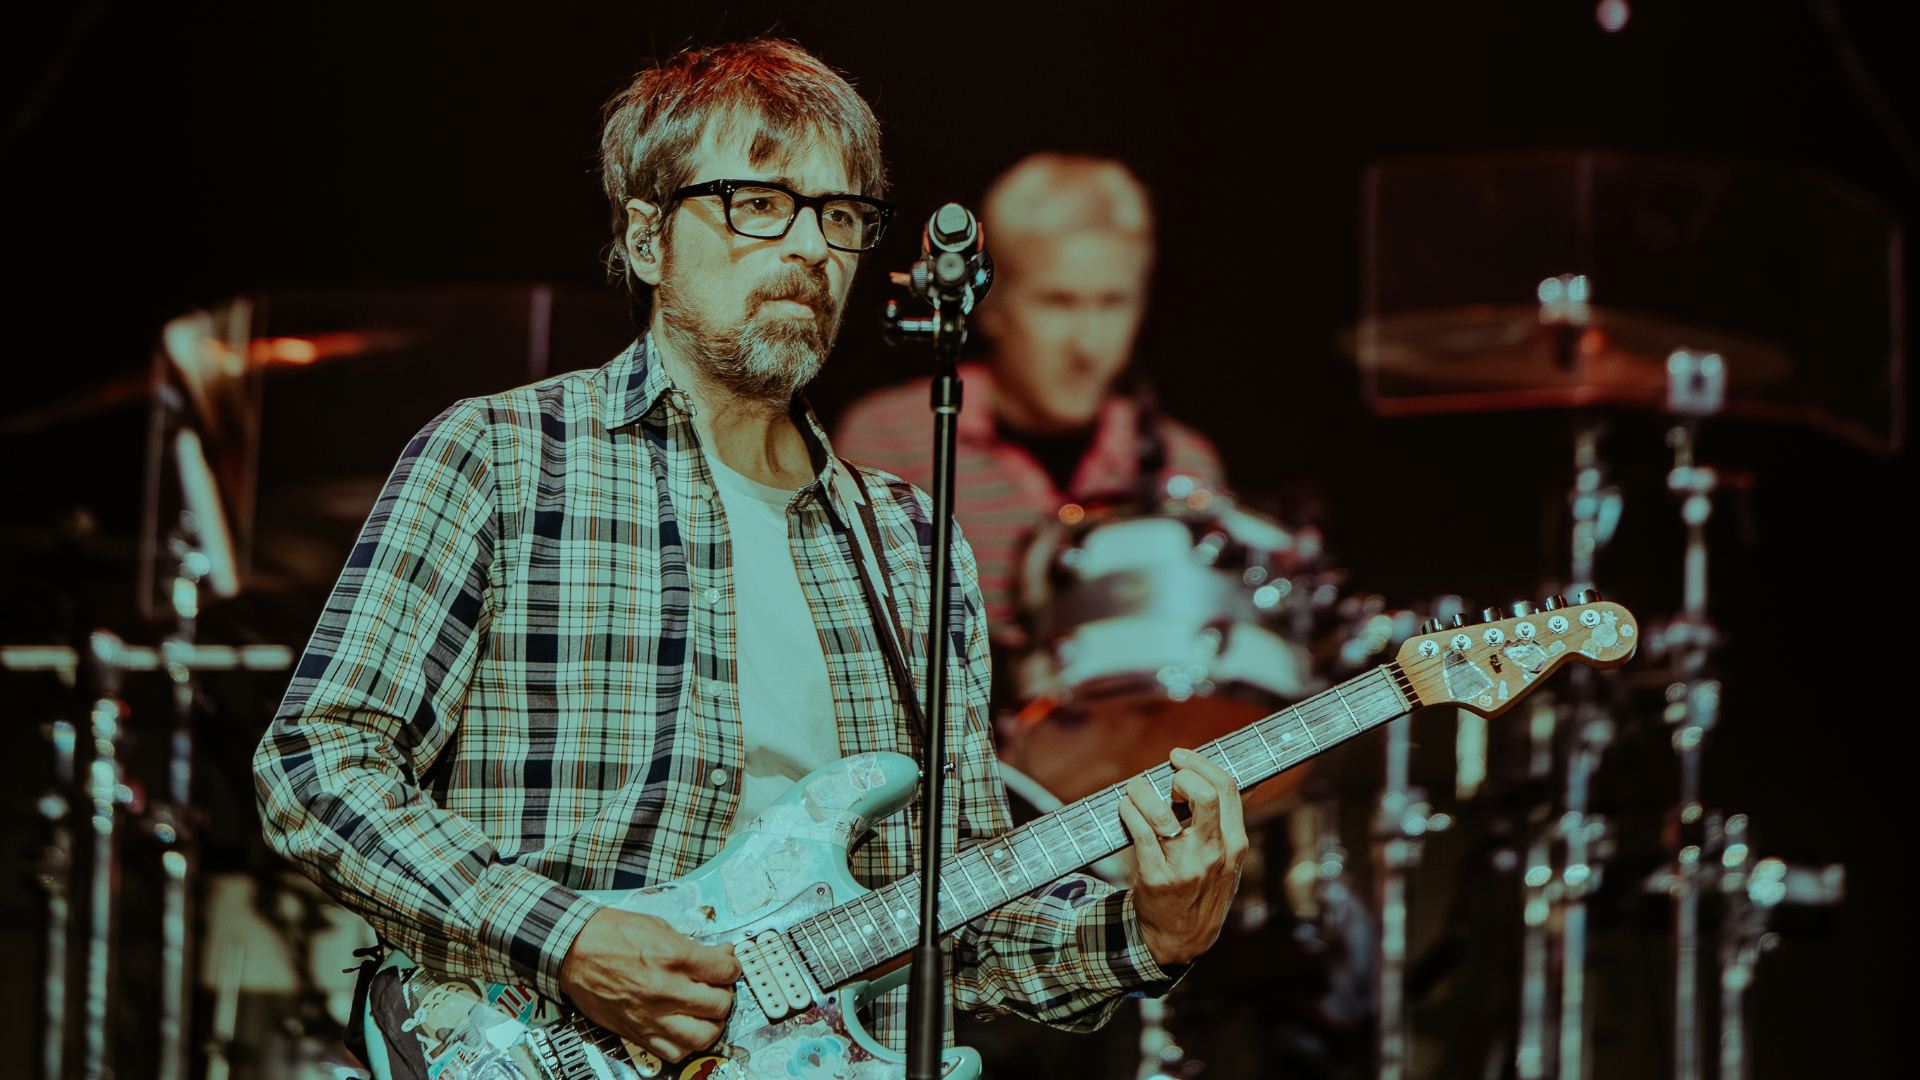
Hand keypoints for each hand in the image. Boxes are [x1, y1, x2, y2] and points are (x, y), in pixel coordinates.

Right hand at [558, 908, 741, 1061]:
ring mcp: (652, 1015)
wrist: (572, 950)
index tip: (727, 966)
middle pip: (720, 1004)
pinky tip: (685, 1027)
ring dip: (712, 1023)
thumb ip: (694, 946)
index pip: (725, 971)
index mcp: (673, 956)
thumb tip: (721, 956)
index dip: (732, 967)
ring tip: (706, 1012)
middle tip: (717, 986)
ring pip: (705, 1036)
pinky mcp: (637, 1032)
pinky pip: (675, 1052)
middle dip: (724, 993)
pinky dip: (687, 1043)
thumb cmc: (611, 935)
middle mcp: (665, 989)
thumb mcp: (659, 928)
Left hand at [1118, 748, 1248, 966]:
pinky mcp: (1157, 878)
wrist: (1182, 940)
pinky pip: (1141, 834)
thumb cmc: (1203, 891)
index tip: (1180, 756)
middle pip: (1205, 795)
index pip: (1227, 789)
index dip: (1201, 764)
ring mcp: (1185, 867)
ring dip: (1143, 791)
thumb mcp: (1229, 862)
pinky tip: (1125, 807)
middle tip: (1166, 778)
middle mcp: (1214, 853)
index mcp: (1235, 844)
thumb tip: (1241, 782)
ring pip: (1163, 814)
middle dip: (1182, 775)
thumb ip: (1228, 825)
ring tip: (1135, 788)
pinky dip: (1129, 812)